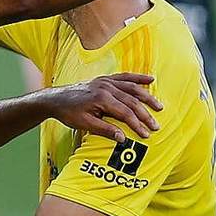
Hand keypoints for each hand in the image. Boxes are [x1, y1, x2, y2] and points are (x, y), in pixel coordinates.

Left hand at [47, 74, 163, 141]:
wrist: (56, 99)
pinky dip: (138, 78)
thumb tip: (122, 138)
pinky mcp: (106, 79)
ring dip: (147, 97)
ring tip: (159, 107)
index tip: (145, 135)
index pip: (125, 113)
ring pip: (132, 87)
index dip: (137, 125)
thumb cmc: (69, 112)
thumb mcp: (84, 124)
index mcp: (101, 98)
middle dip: (145, 115)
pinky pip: (125, 77)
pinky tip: (150, 79)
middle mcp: (106, 87)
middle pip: (132, 101)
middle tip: (155, 126)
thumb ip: (105, 130)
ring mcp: (106, 81)